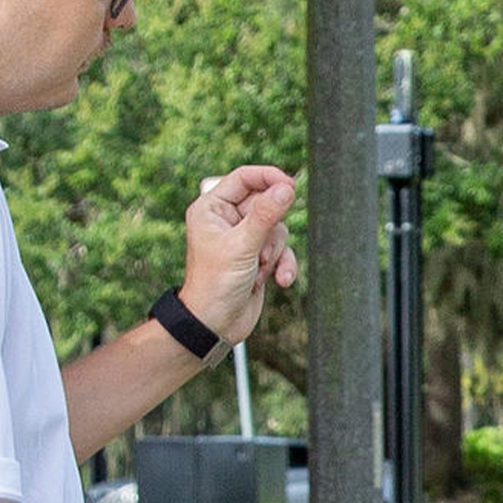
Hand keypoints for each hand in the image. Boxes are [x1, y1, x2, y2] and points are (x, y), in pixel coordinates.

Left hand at [179, 164, 300, 349]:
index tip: (290, 186)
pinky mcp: (257, 258)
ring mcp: (243, 239)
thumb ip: (266, 215)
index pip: (244, 178)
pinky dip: (283, 265)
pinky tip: (278, 281)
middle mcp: (227, 220)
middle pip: (266, 205)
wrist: (215, 325)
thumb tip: (286, 188)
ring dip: (275, 251)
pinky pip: (281, 251)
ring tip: (260, 268)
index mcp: (212, 208)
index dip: (268, 178)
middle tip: (263, 248)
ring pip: (277, 230)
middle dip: (271, 229)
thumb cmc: (216, 284)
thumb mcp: (243, 246)